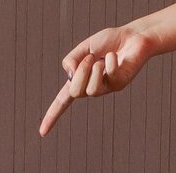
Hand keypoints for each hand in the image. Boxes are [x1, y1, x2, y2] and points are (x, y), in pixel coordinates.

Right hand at [39, 25, 157, 135]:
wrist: (133, 37)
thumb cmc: (109, 42)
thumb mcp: (85, 47)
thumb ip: (72, 59)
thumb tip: (70, 75)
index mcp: (80, 81)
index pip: (62, 102)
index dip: (52, 116)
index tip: (42, 133)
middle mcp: (92, 88)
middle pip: (75, 93)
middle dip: (79, 73)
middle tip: (90, 58)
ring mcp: (106, 88)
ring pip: (91, 90)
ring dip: (93, 68)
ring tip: (100, 58)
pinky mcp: (119, 85)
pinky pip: (109, 75)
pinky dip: (109, 60)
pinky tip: (114, 56)